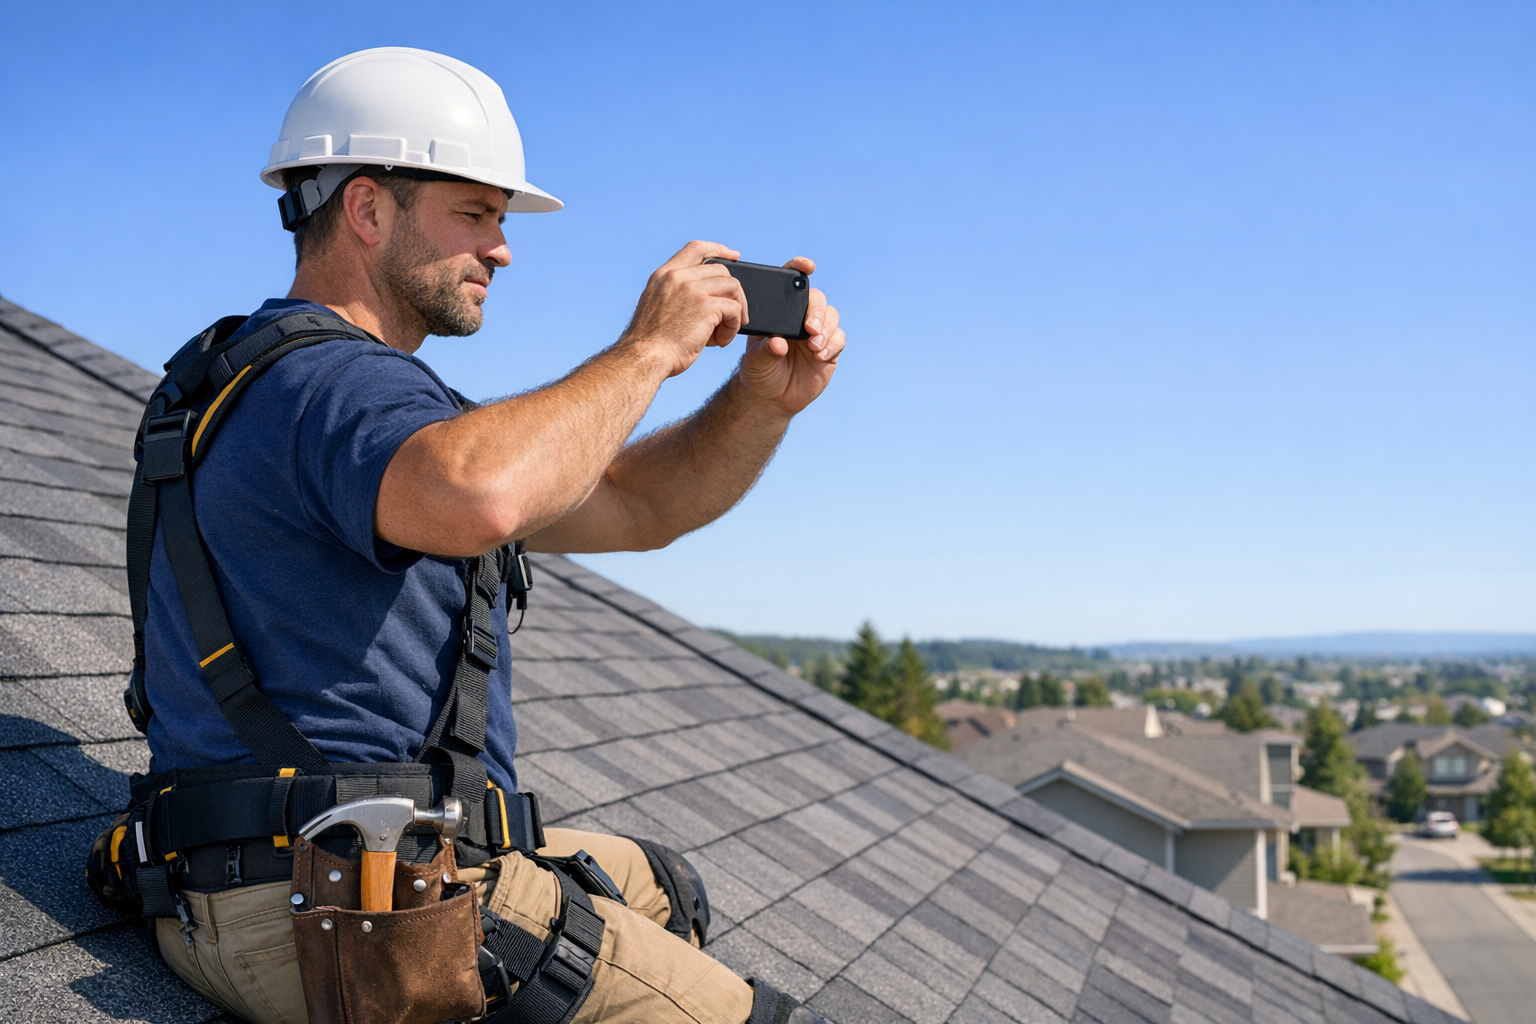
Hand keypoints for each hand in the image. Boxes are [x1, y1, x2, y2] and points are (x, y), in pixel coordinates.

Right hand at [619, 240, 747, 376]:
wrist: (644, 358)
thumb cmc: (651, 344)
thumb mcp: (656, 307)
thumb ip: (675, 295)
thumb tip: (707, 298)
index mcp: (663, 275)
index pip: (696, 248)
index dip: (719, 249)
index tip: (734, 256)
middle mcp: (677, 277)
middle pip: (721, 270)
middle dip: (734, 292)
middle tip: (735, 314)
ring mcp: (692, 289)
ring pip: (732, 286)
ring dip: (736, 309)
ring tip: (726, 330)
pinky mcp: (706, 306)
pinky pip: (734, 309)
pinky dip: (734, 326)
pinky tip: (723, 340)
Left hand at [736, 257, 844, 414]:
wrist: (770, 398)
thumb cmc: (758, 372)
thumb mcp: (755, 360)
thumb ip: (765, 350)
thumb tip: (779, 343)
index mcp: (780, 311)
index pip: (791, 284)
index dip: (800, 269)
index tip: (807, 266)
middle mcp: (800, 317)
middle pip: (817, 299)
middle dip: (816, 311)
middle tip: (809, 329)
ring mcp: (817, 332)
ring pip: (831, 316)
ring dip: (825, 328)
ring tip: (813, 346)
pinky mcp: (829, 350)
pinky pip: (838, 339)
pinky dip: (832, 345)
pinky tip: (819, 356)